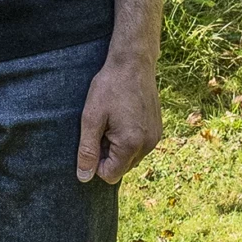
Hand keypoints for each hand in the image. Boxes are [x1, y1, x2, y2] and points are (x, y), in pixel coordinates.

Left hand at [76, 52, 161, 184]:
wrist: (134, 63)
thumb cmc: (109, 87)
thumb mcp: (91, 118)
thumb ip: (87, 150)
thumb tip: (84, 178)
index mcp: (131, 144)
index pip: (109, 175)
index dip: (96, 162)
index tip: (94, 138)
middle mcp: (148, 145)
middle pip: (121, 168)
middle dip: (108, 154)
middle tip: (104, 127)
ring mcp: (155, 138)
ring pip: (130, 158)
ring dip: (118, 146)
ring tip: (114, 120)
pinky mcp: (157, 130)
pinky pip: (139, 146)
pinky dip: (129, 138)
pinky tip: (124, 117)